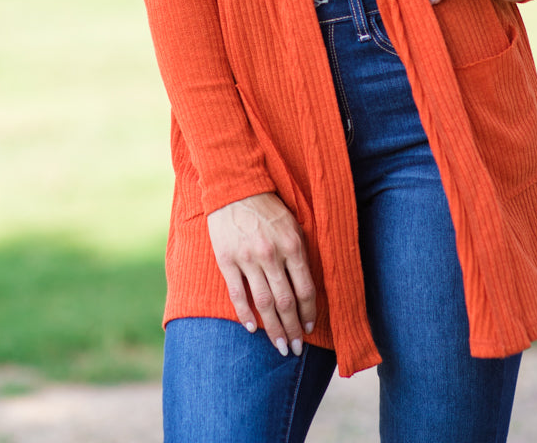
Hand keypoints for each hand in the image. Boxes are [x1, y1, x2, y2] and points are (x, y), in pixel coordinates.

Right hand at [206, 192, 316, 356]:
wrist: (235, 188)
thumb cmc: (268, 207)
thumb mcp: (292, 224)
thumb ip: (300, 253)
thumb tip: (308, 287)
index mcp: (292, 244)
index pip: (305, 289)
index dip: (309, 313)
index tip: (310, 329)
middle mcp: (271, 254)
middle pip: (286, 302)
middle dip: (293, 329)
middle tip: (295, 349)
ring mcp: (247, 259)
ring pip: (263, 303)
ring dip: (273, 329)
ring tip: (279, 347)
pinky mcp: (227, 260)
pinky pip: (238, 294)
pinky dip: (245, 314)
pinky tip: (252, 329)